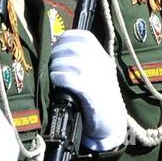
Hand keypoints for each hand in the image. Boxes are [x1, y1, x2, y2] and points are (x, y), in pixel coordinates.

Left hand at [48, 30, 127, 150]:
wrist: (111, 123)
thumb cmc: (98, 97)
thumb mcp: (95, 74)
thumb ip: (82, 61)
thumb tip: (56, 50)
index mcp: (103, 58)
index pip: (85, 37)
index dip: (67, 37)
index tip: (56, 45)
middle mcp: (102, 65)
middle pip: (75, 48)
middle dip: (57, 52)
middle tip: (51, 62)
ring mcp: (98, 79)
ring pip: (72, 62)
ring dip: (57, 65)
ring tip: (52, 72)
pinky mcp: (92, 95)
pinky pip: (72, 79)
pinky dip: (60, 77)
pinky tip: (55, 80)